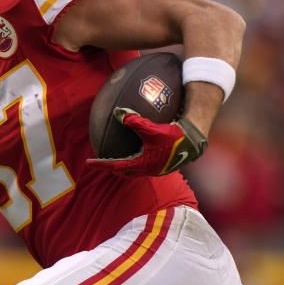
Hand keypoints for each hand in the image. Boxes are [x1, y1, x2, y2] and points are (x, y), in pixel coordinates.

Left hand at [87, 107, 207, 175]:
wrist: (195, 142)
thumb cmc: (174, 136)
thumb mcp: (152, 128)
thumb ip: (134, 121)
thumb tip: (118, 113)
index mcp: (142, 164)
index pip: (115, 166)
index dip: (101, 164)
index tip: (88, 162)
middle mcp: (148, 170)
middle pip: (125, 171)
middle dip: (113, 167)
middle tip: (102, 162)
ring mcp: (156, 169)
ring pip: (135, 170)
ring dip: (125, 166)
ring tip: (118, 159)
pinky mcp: (164, 164)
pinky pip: (145, 164)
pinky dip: (137, 160)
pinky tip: (140, 150)